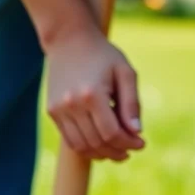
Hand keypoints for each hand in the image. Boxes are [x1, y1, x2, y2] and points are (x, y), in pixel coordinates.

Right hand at [45, 27, 143, 161]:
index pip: (111, 133)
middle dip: (118, 151)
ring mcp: (58, 109)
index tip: (142, 144)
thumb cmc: (103, 55)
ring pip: (82, 146)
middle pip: (97, 142)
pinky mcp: (52, 111)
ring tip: (117, 151)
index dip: (129, 143)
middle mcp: (72, 104)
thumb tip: (136, 132)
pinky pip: (70, 140)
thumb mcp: (125, 73)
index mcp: (92, 94)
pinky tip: (101, 145)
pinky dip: (87, 148)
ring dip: (102, 154)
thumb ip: (132, 103)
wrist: (69, 40)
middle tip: (131, 150)